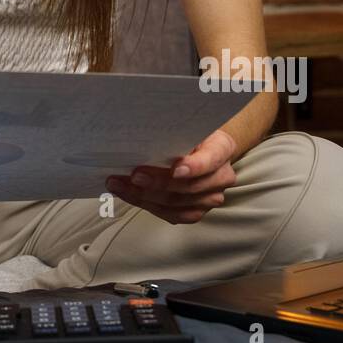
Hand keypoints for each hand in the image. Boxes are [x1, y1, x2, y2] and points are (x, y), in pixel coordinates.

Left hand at [106, 128, 237, 225]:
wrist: (202, 148)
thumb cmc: (190, 134)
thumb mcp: (186, 126)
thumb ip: (173, 134)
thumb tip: (143, 139)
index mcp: (222, 149)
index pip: (211, 160)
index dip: (194, 167)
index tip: (175, 169)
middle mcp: (221, 176)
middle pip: (189, 187)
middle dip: (158, 183)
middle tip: (133, 176)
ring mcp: (210, 198)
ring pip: (178, 204)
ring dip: (145, 196)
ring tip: (121, 185)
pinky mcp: (196, 211)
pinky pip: (172, 215)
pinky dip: (148, 206)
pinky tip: (130, 195)